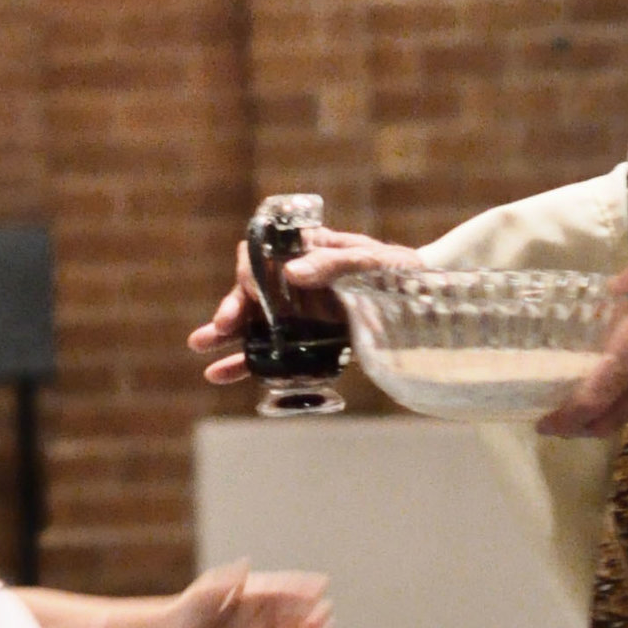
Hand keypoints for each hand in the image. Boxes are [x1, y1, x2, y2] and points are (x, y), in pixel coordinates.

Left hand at [152, 560, 331, 627]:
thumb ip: (225, 582)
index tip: (321, 582)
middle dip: (310, 613)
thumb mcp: (206, 592)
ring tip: (323, 626)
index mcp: (255, 596)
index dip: (302, 587)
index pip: (283, 590)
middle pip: (292, 616)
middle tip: (326, 608)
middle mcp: (262, 618)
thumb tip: (245, 564)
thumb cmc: (190, 608)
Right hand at [188, 227, 420, 386]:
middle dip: (231, 309)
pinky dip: (246, 363)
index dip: (249, 274)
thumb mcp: (370, 261)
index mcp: (307, 254)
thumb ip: (332, 263)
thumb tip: (291, 273)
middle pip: (251, 293)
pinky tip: (220, 373)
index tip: (249, 293)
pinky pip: (272, 355)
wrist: (427, 305)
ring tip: (200, 346)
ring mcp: (300, 316)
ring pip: (254, 325)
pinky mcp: (309, 344)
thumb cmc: (399, 272)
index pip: (262, 257)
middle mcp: (296, 284)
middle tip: (218, 328)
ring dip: (226, 337)